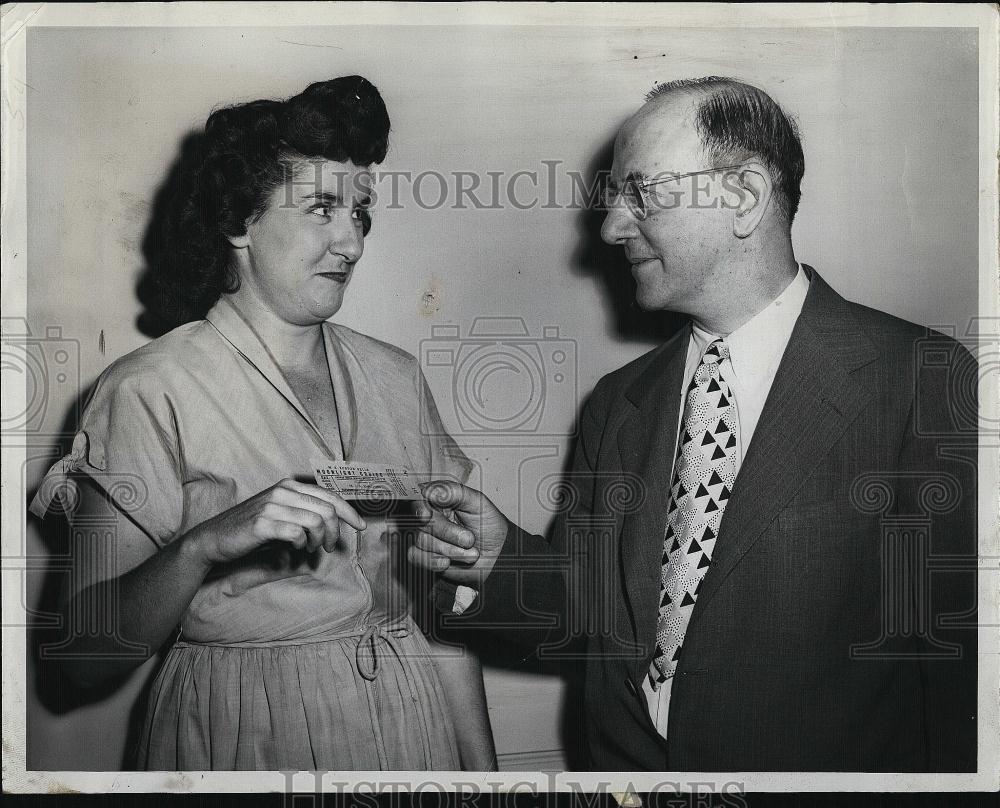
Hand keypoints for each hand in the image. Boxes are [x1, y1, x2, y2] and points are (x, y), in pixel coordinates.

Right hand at [182, 478, 366, 566]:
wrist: (214, 539)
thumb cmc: (251, 529)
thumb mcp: (281, 514)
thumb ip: (305, 513)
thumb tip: (336, 523)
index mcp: (289, 486)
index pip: (330, 495)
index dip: (349, 512)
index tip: (361, 526)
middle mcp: (283, 491)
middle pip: (327, 509)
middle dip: (336, 531)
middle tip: (331, 547)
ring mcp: (272, 506)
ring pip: (316, 521)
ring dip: (320, 541)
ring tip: (313, 550)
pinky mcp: (263, 524)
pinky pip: (296, 533)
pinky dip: (301, 545)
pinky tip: (296, 550)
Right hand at [409, 481, 509, 585]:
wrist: (497, 556)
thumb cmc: (489, 526)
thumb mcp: (478, 503)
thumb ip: (455, 492)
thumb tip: (430, 490)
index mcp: (441, 500)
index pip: (420, 498)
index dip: (420, 507)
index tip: (427, 514)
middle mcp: (431, 517)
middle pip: (422, 522)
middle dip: (448, 532)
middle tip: (469, 539)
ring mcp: (427, 536)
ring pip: (422, 541)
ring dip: (449, 550)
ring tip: (470, 553)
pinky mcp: (425, 556)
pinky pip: (416, 557)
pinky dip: (433, 561)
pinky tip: (448, 562)